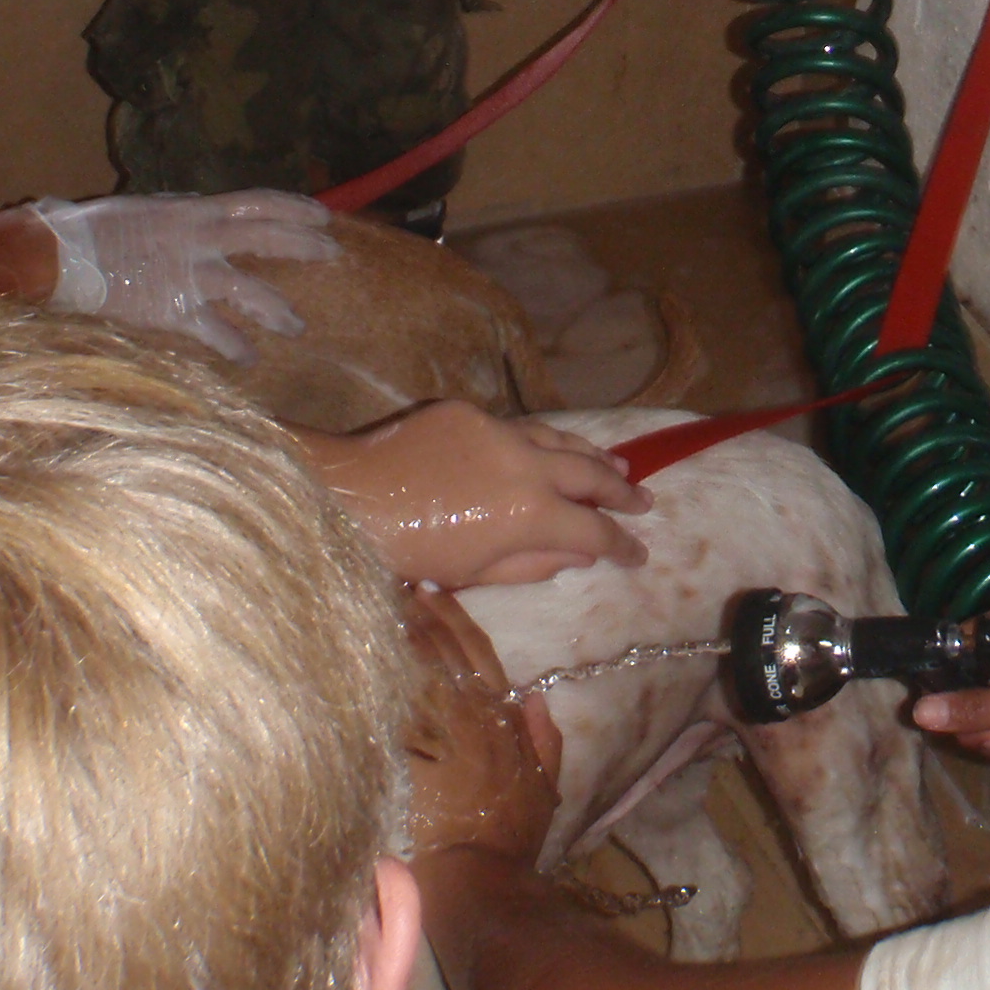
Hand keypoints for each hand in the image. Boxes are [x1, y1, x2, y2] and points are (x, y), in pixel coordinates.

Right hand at [32, 189, 334, 356]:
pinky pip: (214, 333)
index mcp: (192, 210)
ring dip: (277, 309)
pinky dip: (234, 347)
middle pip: (265, 237)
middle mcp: (198, 239)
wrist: (60, 259)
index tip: (322, 215)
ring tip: (296, 325)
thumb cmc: (96, 230)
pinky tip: (249, 360)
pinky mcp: (173, 310)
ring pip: (249, 291)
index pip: (256, 202)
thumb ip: (181, 213)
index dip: (294, 207)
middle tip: (333, 254)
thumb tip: (205, 211)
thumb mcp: (145, 209)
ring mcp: (188, 275)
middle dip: (304, 245)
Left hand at [314, 401, 648, 588]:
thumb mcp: (474, 576)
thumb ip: (534, 565)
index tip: (639, 554)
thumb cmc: (406, 555)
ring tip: (616, 465)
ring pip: (559, 439)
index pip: (594, 529)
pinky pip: (515, 428)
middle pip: (590, 474)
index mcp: (531, 514)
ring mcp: (497, 431)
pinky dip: (540, 442)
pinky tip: (547, 450)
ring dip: (591, 455)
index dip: (622, 545)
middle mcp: (525, 464)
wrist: (345, 498)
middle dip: (622, 490)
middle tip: (644, 502)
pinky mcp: (467, 412)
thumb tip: (579, 555)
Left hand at [404, 588, 560, 867]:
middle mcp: (472, 717)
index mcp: (504, 721)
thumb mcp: (545, 788)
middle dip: (423, 614)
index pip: (479, 656)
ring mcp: (440, 732)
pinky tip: (362, 655)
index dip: (456, 620)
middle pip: (445, 652)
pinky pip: (393, 702)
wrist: (479, 874)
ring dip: (400, 634)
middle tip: (398, 585)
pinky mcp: (410, 752)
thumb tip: (534, 699)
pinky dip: (381, 676)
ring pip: (418, 669)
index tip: (434, 592)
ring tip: (378, 605)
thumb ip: (544, 741)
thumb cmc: (512, 838)